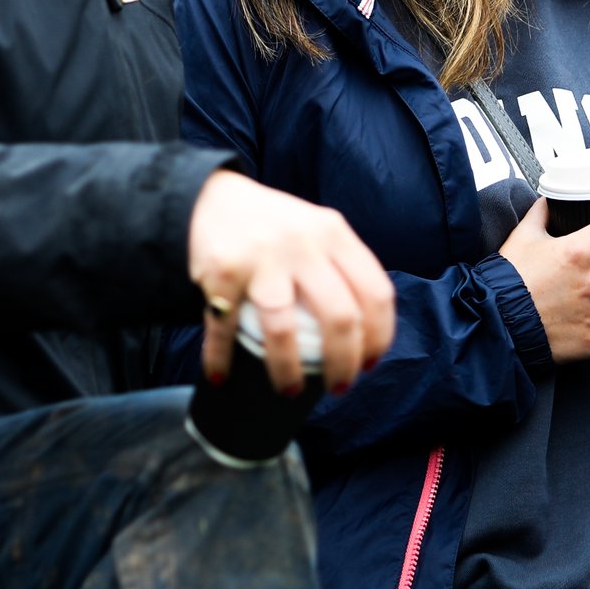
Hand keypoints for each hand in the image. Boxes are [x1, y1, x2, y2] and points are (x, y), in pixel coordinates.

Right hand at [188, 171, 394, 392]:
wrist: (210, 196)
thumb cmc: (273, 226)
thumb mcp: (316, 229)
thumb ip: (342, 264)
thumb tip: (366, 330)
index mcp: (334, 234)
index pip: (376, 292)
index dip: (379, 336)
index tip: (371, 363)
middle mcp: (303, 243)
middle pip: (340, 317)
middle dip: (344, 364)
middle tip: (339, 388)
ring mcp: (262, 258)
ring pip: (284, 329)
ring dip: (288, 371)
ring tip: (290, 392)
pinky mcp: (222, 271)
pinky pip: (225, 327)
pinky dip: (221, 358)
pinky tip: (222, 377)